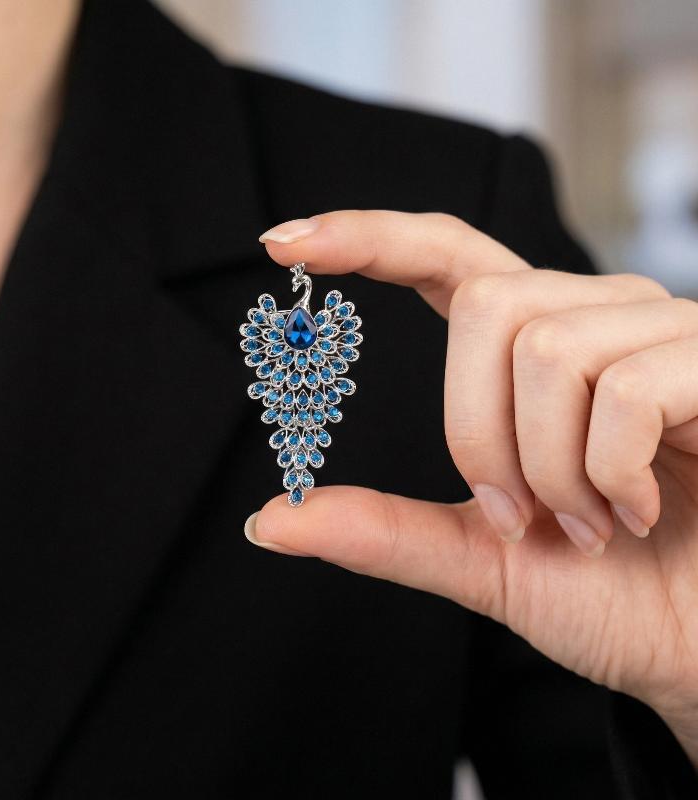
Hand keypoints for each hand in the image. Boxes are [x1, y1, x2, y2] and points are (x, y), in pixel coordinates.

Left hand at [247, 211, 697, 763]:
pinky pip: (626, 388)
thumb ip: (384, 532)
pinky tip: (637, 508)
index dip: (370, 238)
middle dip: (480, 433)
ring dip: (549, 468)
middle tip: (525, 513)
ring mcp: (663, 331)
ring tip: (592, 521)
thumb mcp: (480, 560)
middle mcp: (596, 317)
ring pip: (547, 349)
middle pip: (482, 307)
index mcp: (536, 350)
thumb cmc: (611, 593)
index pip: (447, 259)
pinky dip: (609, 471)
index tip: (284, 240)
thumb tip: (267, 522)